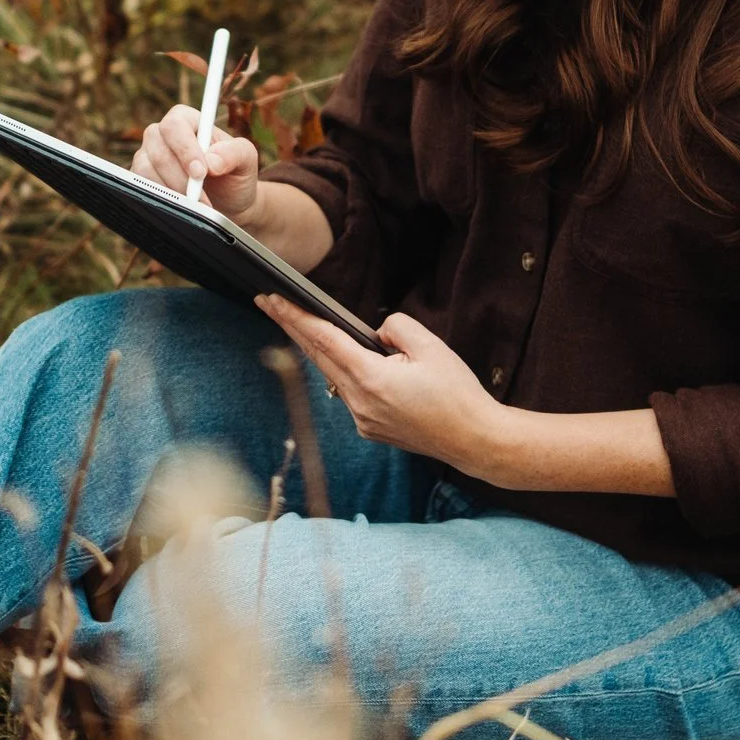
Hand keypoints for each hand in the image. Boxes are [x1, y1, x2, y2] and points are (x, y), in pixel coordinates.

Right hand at [132, 103, 260, 218]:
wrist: (228, 204)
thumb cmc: (235, 175)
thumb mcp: (246, 160)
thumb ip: (234, 152)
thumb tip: (211, 161)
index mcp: (186, 120)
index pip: (174, 125)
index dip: (185, 149)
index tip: (201, 173)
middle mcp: (162, 135)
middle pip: (158, 151)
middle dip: (180, 179)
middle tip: (201, 198)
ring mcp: (148, 157)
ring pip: (145, 171)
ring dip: (172, 192)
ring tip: (196, 206)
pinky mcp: (141, 179)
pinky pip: (140, 188)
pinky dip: (161, 201)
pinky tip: (180, 209)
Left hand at [253, 295, 502, 472]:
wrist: (473, 439)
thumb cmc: (456, 392)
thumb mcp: (430, 346)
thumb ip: (395, 328)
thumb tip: (374, 334)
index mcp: (371, 379)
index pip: (323, 340)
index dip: (295, 316)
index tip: (271, 299)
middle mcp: (358, 403)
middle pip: (317, 357)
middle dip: (291, 327)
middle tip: (266, 303)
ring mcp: (362, 420)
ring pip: (332, 375)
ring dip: (317, 350)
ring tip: (300, 324)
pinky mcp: (370, 429)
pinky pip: (349, 393)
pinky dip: (344, 372)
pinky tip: (345, 358)